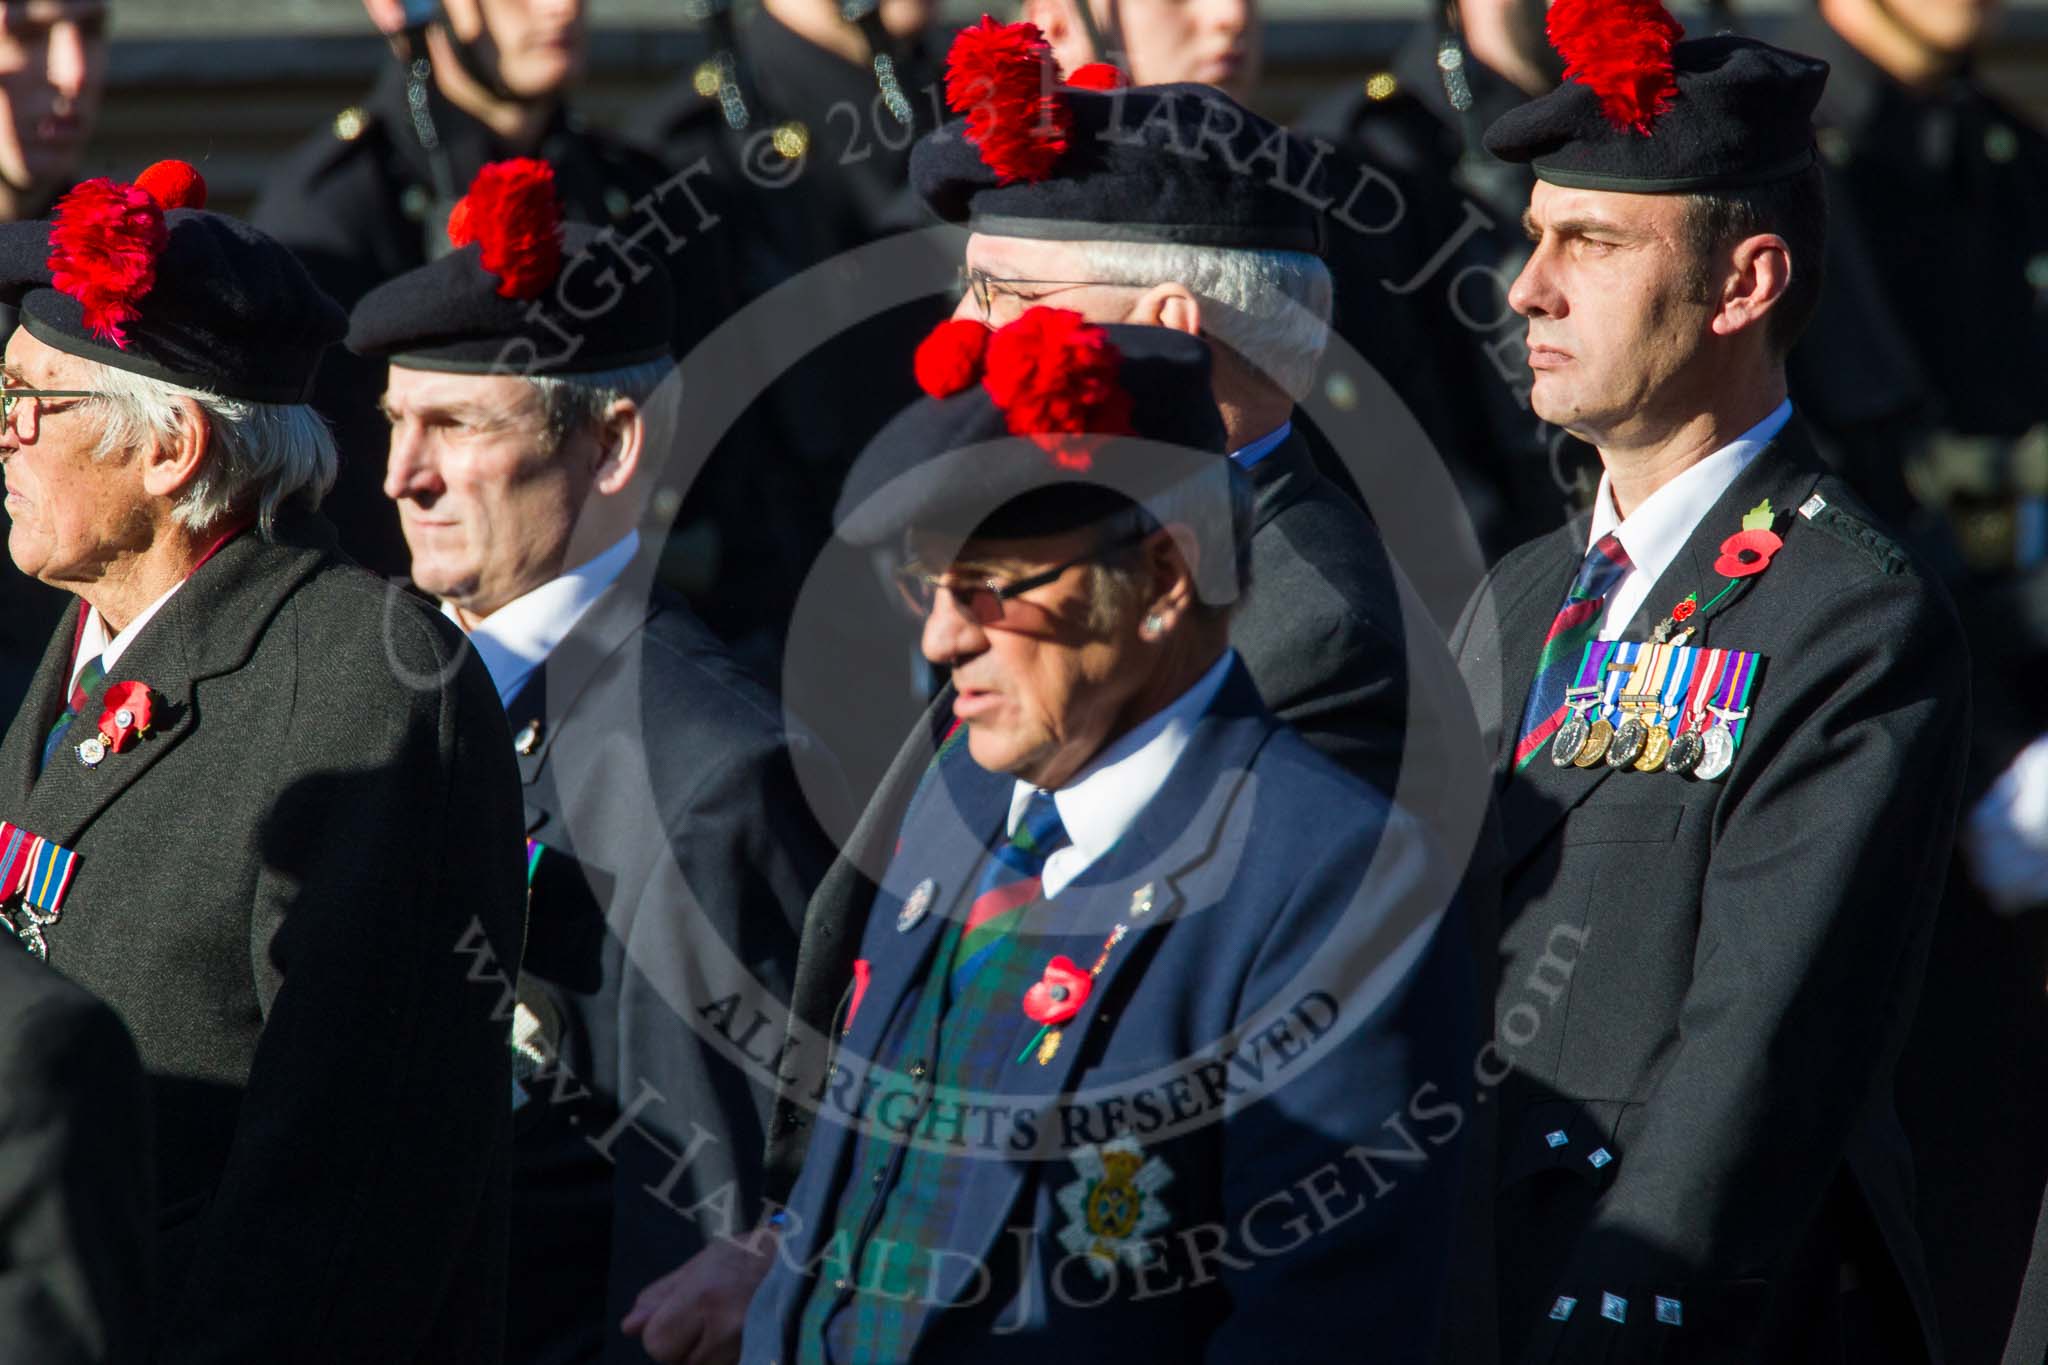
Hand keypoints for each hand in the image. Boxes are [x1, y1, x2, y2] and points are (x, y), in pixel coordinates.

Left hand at [621, 1226, 776, 1364]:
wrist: (809, 1260)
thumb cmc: (753, 1255)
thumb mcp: (703, 1263)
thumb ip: (663, 1295)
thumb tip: (629, 1327)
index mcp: (704, 1297)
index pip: (656, 1344)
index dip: (662, 1334)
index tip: (680, 1317)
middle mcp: (726, 1327)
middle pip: (680, 1363)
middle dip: (686, 1347)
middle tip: (710, 1319)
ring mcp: (749, 1347)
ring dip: (709, 1355)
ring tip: (731, 1325)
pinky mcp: (764, 1355)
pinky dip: (728, 1357)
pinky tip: (743, 1336)